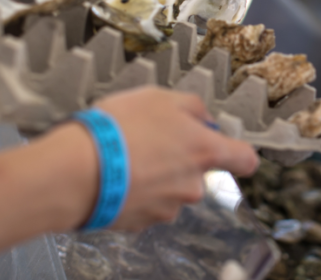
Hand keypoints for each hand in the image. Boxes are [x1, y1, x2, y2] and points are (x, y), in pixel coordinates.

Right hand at [83, 87, 257, 230]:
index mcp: (204, 151)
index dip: (237, 153)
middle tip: (148, 141)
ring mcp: (167, 207)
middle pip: (197, 173)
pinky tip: (115, 176)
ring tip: (124, 157)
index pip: (244, 160)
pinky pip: (145, 205)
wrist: (76, 171)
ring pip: (170, 189)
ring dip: (154, 176)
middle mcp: (192, 185)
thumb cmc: (118, 129)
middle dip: (178, 159)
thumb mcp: (158, 97)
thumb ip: (191, 107)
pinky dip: (134, 192)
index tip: (227, 148)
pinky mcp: (141, 223)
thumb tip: (203, 117)